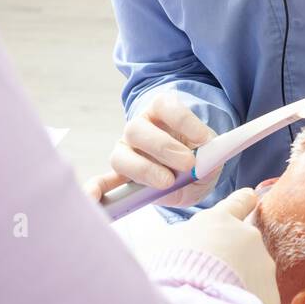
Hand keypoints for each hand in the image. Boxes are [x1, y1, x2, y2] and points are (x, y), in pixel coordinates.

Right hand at [84, 92, 222, 208]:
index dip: (184, 120)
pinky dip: (96, 189)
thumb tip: (204, 162)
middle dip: (163, 146)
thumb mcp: (212, 155)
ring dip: (145, 169)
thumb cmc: (201, 159)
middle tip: (188, 163)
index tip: (203, 139)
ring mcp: (126, 151)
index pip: (165, 105)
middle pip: (136, 129)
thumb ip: (209, 157)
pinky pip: (102, 182)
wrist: (193, 177)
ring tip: (168, 181)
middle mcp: (139, 127)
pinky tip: (92, 198)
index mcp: (162, 112)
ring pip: (121, 155)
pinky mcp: (120, 176)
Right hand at [180, 188, 279, 303]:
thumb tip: (179, 242)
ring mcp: (263, 265)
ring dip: (238, 282)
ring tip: (215, 299)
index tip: (249, 198)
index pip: (239, 202)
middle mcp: (247, 236)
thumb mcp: (162, 243)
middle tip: (209, 276)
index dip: (243, 201)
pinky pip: (257, 298)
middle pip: (243, 243)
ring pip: (252, 272)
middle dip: (232, 257)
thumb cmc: (171, 269)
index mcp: (220, 220)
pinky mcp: (270, 293)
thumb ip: (178, 238)